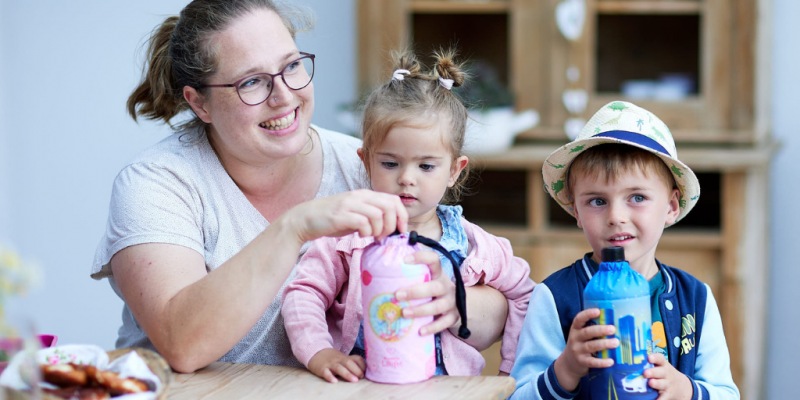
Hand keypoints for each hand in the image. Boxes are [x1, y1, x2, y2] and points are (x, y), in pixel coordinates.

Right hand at [284, 189, 407, 242]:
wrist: (305, 219)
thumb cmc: (332, 219)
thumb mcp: (355, 214)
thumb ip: (372, 216)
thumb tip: (391, 228)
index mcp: (365, 195)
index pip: (393, 199)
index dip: (402, 216)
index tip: (400, 230)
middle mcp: (358, 196)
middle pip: (389, 206)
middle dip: (393, 224)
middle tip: (385, 236)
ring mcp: (349, 204)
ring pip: (378, 214)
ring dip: (379, 229)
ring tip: (372, 237)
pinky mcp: (340, 215)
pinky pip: (363, 222)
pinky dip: (366, 232)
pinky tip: (360, 236)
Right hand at [307, 348, 365, 382]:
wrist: (315, 352)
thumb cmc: (333, 359)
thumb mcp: (343, 359)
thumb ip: (353, 364)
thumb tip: (364, 373)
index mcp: (346, 358)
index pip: (357, 359)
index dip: (363, 365)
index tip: (365, 372)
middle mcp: (339, 360)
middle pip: (349, 363)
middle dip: (356, 370)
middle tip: (361, 377)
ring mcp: (330, 364)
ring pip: (339, 368)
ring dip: (347, 374)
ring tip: (354, 380)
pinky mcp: (322, 368)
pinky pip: (326, 372)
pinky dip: (330, 377)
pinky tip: (334, 382)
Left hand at [395, 251, 457, 335]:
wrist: (462, 304)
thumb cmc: (433, 290)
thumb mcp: (428, 279)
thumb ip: (410, 275)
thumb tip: (373, 272)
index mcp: (438, 273)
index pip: (434, 260)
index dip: (421, 257)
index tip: (405, 260)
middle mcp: (446, 286)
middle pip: (435, 286)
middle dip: (415, 291)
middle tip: (397, 295)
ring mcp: (452, 302)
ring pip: (438, 306)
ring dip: (420, 310)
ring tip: (404, 313)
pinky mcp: (454, 317)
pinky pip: (444, 323)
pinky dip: (432, 328)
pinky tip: (420, 331)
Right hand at [553, 308, 618, 391]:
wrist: (569, 363)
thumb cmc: (581, 345)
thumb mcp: (581, 335)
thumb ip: (592, 329)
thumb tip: (614, 323)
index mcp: (576, 329)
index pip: (579, 319)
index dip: (587, 314)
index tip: (598, 311)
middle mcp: (575, 338)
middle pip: (587, 332)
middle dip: (600, 330)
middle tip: (613, 329)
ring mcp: (577, 350)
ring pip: (591, 346)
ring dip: (604, 344)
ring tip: (616, 342)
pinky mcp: (582, 362)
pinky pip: (592, 362)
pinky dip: (602, 362)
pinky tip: (611, 361)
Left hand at [644, 353, 692, 399]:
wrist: (681, 386)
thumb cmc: (663, 373)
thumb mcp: (660, 366)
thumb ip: (648, 362)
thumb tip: (630, 360)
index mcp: (663, 365)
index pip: (660, 359)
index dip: (655, 358)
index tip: (649, 358)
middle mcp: (666, 374)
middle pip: (660, 372)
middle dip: (653, 372)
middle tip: (645, 373)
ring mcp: (667, 384)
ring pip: (662, 384)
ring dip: (656, 384)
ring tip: (651, 383)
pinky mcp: (667, 395)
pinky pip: (663, 398)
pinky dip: (659, 399)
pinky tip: (653, 399)